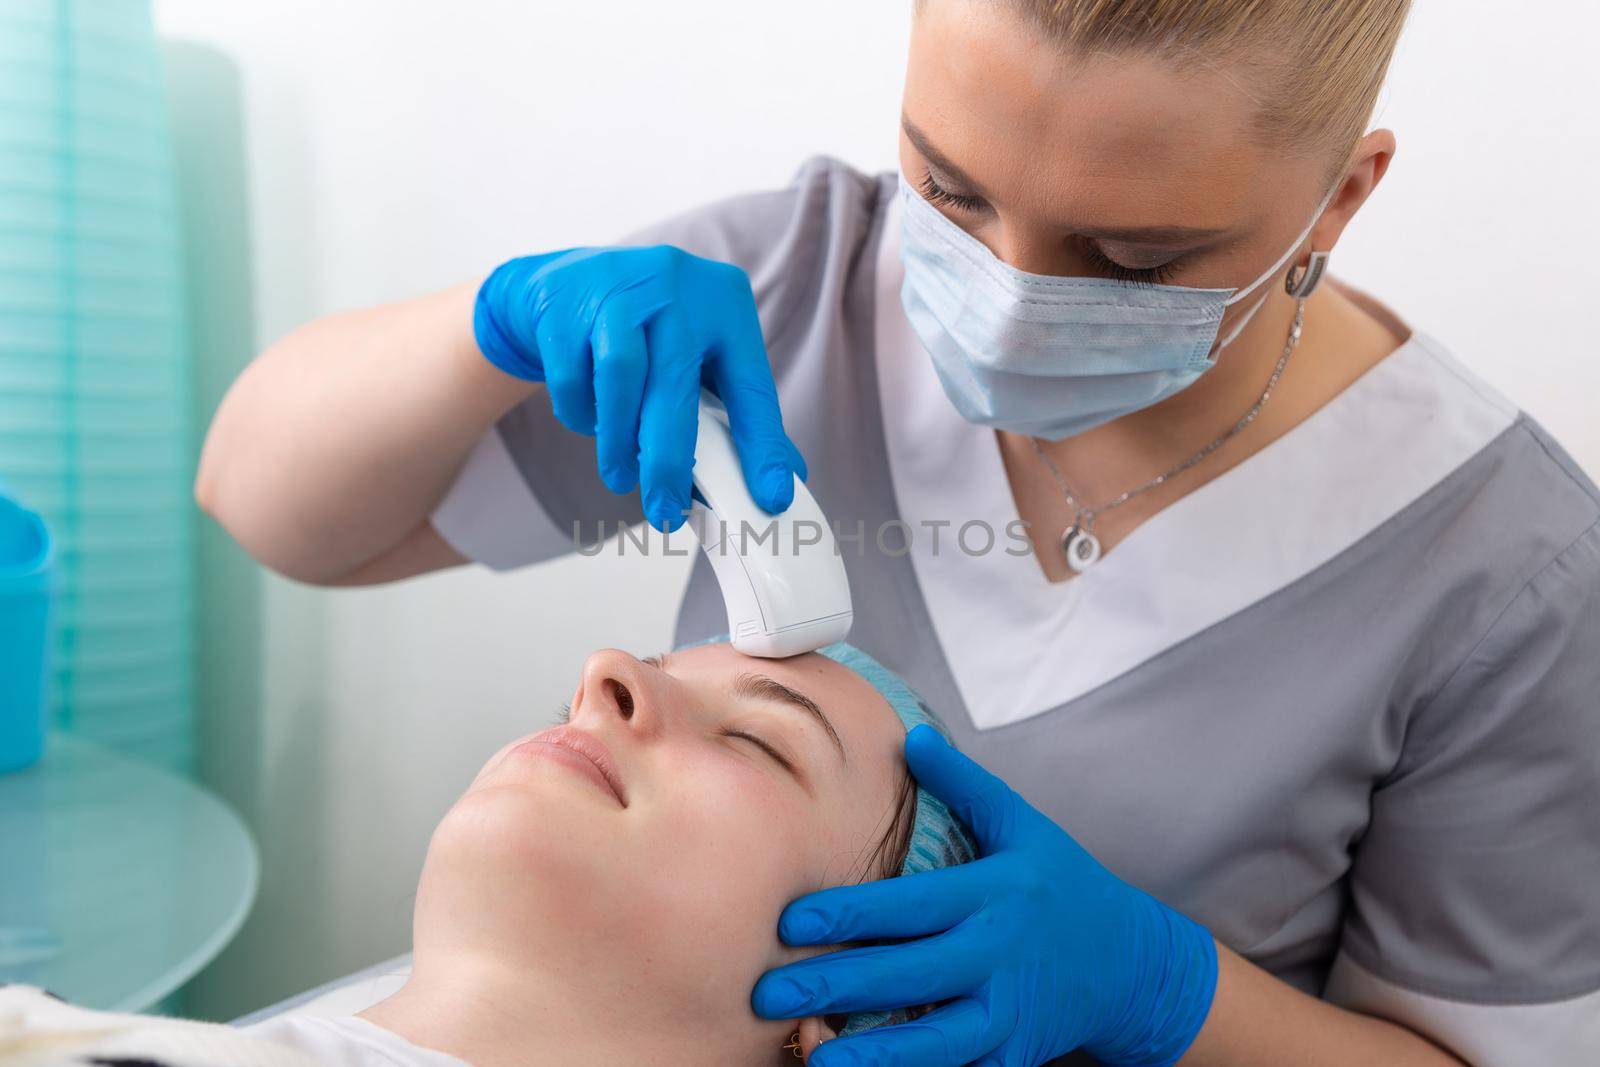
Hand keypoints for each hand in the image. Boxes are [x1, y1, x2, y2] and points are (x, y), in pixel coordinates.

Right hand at [473, 246, 806, 530]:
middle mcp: (677, 288)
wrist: (567, 280)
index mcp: (726, 302)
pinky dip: (582, 413)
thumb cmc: (649, 329)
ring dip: (619, 442)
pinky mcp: (565, 305)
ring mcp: (618, 291)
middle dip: (669, 461)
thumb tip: (783, 475)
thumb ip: (738, 409)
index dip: (762, 446)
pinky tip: (591, 422)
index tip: (770, 497)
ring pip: (620, 380)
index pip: (752, 386)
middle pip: (676, 387)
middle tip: (665, 511)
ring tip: (620, 475)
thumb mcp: (701, 354)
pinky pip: (572, 377)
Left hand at [752, 726, 1218, 1066]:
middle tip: (768, 990)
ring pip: (937, 1039)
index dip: (851, 915)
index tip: (791, 920)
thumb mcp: (1022, 825)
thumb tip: (911, 737)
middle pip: (911, 974)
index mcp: (996, 893)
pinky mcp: (1015, 1054)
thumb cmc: (1063, 885)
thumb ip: (964, 785)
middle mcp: (1000, 955)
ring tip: (815, 1055)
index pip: (912, 905)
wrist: (1132, 964)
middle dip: (837, 984)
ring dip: (874, 1051)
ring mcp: (1010, 1012)